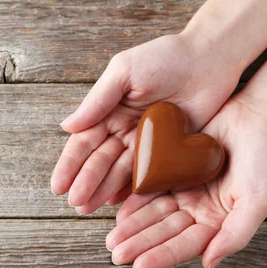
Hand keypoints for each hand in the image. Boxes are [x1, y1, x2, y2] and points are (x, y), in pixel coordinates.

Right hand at [51, 34, 240, 213]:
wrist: (208, 60)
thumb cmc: (164, 58)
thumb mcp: (124, 72)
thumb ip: (98, 100)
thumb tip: (65, 127)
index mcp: (109, 112)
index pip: (84, 143)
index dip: (70, 165)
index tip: (58, 186)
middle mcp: (123, 131)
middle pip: (100, 162)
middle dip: (86, 183)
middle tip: (75, 203)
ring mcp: (146, 145)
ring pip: (120, 173)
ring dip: (103, 191)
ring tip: (88, 209)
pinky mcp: (169, 154)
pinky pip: (149, 176)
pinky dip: (133, 191)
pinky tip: (118, 205)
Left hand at [106, 96, 266, 267]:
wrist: (257, 117)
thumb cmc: (264, 159)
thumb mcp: (257, 200)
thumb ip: (236, 234)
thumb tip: (209, 264)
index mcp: (218, 223)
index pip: (186, 245)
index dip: (162, 255)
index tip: (138, 266)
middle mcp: (199, 211)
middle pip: (164, 231)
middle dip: (140, 243)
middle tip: (115, 254)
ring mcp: (185, 191)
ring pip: (154, 213)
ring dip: (133, 226)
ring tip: (112, 239)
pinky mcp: (173, 170)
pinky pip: (150, 188)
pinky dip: (135, 200)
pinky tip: (119, 211)